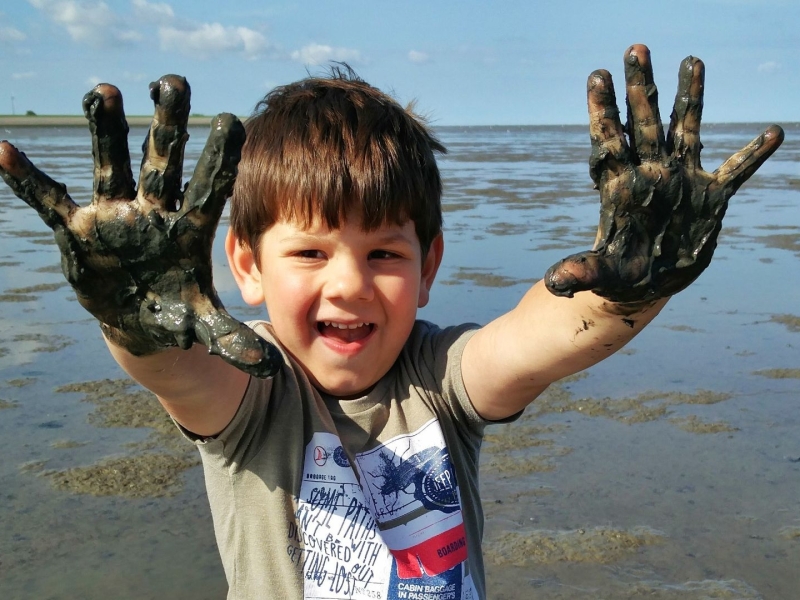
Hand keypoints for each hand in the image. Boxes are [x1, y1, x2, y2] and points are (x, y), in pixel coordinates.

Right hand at [0, 76, 281, 377]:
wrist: (141, 320)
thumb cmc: (177, 313)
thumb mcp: (201, 326)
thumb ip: (229, 340)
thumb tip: (263, 367)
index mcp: (188, 230)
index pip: (209, 189)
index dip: (219, 159)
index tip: (234, 122)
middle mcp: (153, 213)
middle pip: (162, 160)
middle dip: (166, 123)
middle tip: (172, 82)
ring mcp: (114, 216)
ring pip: (111, 165)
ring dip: (106, 132)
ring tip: (103, 91)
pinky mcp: (78, 229)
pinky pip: (49, 200)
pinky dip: (28, 180)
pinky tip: (4, 151)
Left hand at [545, 44, 783, 303]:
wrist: (649, 282)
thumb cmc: (620, 275)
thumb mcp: (601, 275)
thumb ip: (582, 271)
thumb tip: (556, 282)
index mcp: (620, 187)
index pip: (609, 142)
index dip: (603, 111)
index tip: (597, 76)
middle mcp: (650, 174)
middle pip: (643, 123)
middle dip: (640, 87)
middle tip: (636, 48)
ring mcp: (681, 180)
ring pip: (685, 129)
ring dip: (690, 96)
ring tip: (692, 59)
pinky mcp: (710, 197)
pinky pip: (736, 171)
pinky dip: (753, 155)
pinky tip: (773, 133)